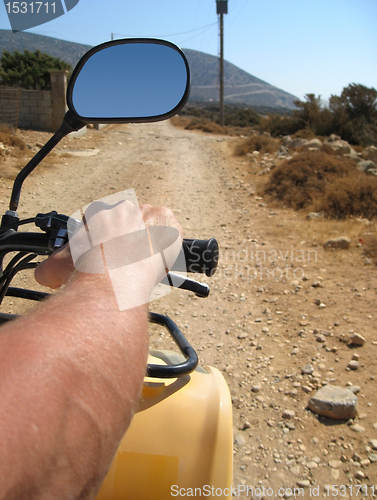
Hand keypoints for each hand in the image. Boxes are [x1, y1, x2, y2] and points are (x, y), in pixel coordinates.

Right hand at [35, 203, 182, 291]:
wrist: (113, 278)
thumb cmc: (86, 271)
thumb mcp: (57, 268)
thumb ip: (50, 267)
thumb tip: (44, 274)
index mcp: (99, 214)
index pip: (105, 224)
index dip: (108, 244)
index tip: (110, 258)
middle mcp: (124, 208)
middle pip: (131, 225)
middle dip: (130, 243)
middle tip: (129, 264)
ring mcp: (147, 213)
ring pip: (151, 229)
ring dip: (148, 245)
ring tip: (144, 266)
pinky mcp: (168, 222)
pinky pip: (173, 233)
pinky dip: (169, 247)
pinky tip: (161, 262)